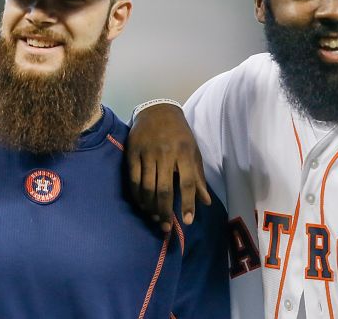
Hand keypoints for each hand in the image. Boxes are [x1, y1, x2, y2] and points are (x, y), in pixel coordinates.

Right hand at [127, 103, 210, 232]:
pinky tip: (141, 204)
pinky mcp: (132, 152)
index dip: (188, 203)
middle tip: (165, 227)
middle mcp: (166, 153)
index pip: (187, 183)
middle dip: (165, 211)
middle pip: (164, 189)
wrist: (157, 110)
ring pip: (147, 187)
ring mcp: (147, 153)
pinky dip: (136, 195)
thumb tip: (206, 203)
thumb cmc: (180, 135)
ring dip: (150, 206)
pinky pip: (133, 179)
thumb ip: (198, 178)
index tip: (187, 221)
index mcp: (185, 153)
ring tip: (154, 218)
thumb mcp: (193, 152)